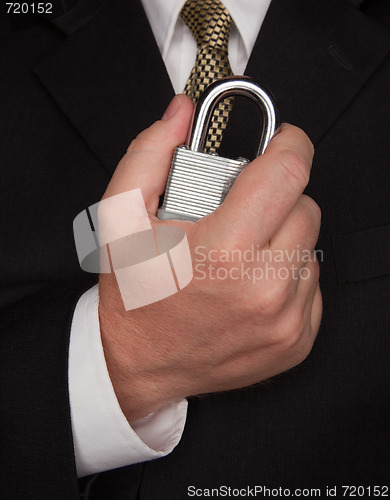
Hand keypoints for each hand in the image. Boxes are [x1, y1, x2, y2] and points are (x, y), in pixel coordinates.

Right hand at [99, 95, 321, 422]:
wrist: (140, 362)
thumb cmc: (134, 294)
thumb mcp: (122, 218)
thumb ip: (150, 154)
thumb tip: (180, 115)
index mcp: (225, 251)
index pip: (288, 173)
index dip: (290, 144)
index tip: (283, 141)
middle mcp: (264, 290)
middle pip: (305, 209)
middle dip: (279, 198)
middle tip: (243, 211)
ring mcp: (285, 320)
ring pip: (312, 249)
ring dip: (283, 238)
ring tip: (243, 252)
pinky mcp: (296, 340)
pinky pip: (312, 286)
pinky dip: (288, 275)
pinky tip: (253, 283)